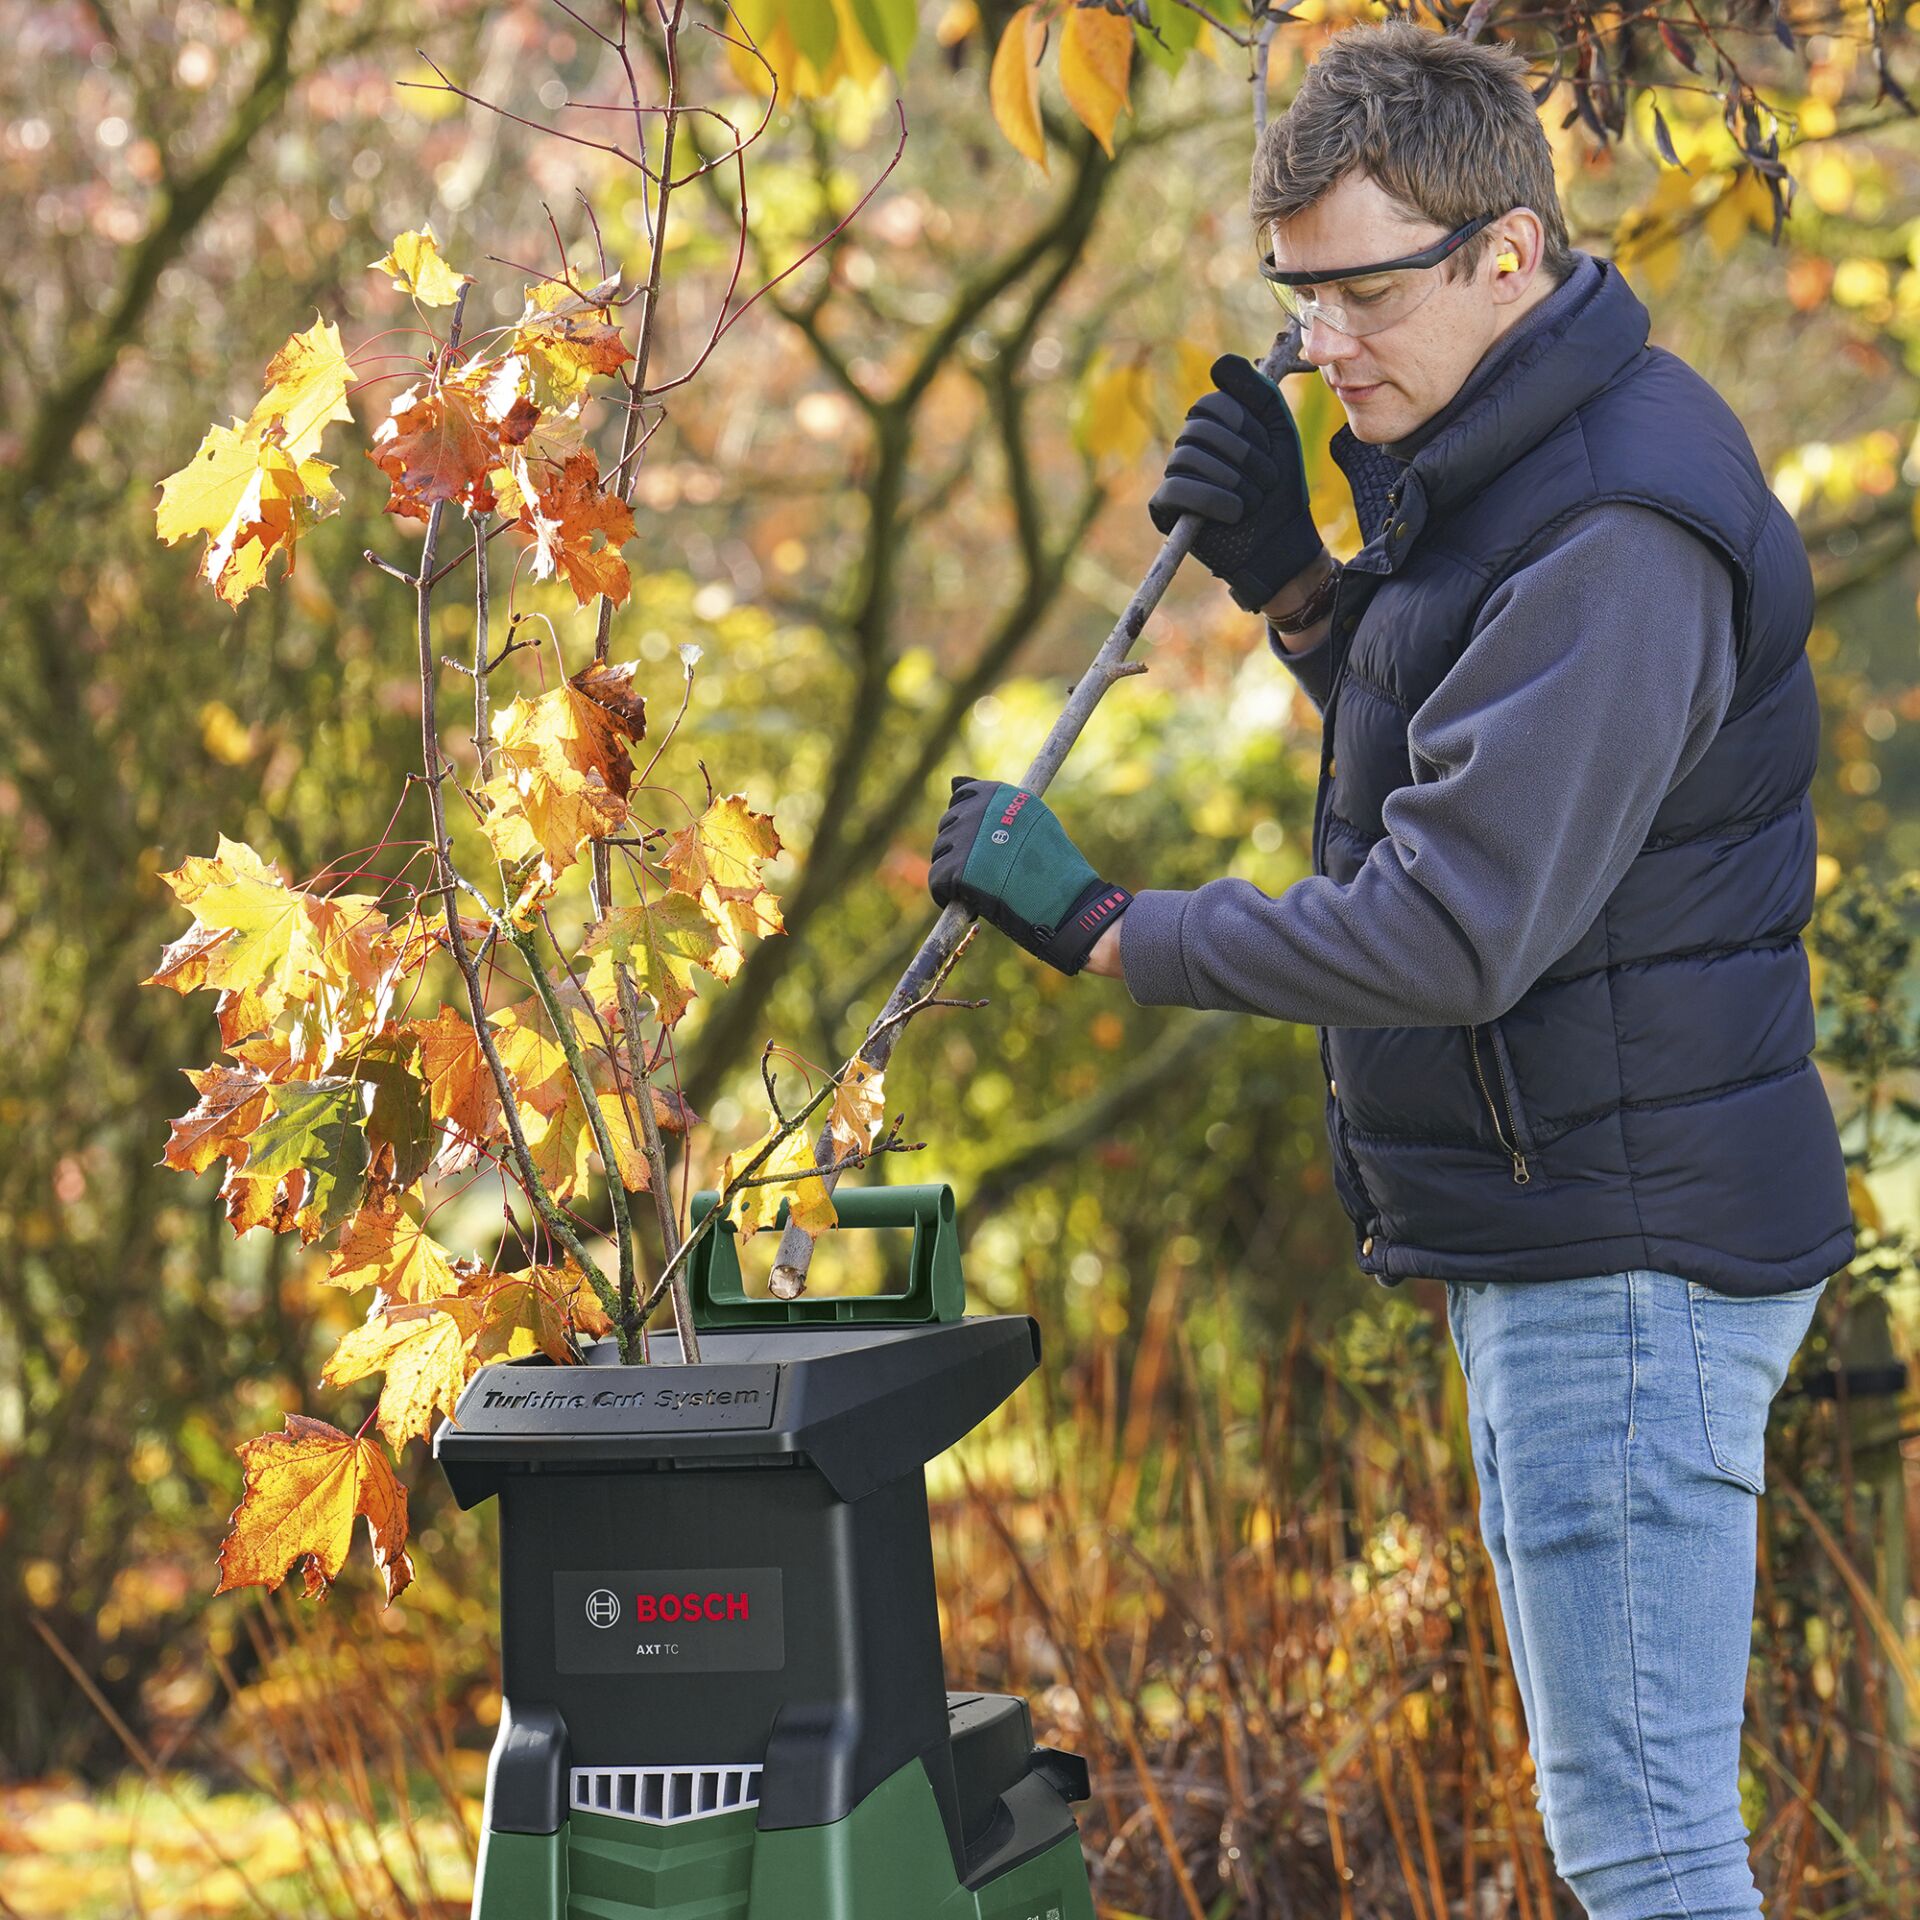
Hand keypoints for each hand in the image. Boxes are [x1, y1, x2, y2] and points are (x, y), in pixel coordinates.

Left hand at [927, 775, 1131, 975]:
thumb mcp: (1030, 821)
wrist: (1065, 904)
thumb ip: (994, 804)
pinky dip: (946, 894)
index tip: (980, 842)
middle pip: (948, 825)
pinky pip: (936, 880)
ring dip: (952, 871)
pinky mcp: (959, 869)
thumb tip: (953, 783)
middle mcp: (981, 810)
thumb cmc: (1052, 867)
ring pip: (940, 853)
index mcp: (1001, 794)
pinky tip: (969, 903)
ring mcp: (968, 839)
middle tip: (987, 871)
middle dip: (960, 849)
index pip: (962, 796)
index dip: (966, 821)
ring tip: (981, 887)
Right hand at [1147, 353, 1323, 612]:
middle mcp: (1188, 448)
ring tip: (1252, 502)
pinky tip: (1234, 513)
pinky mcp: (1164, 510)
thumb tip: (1219, 363)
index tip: (1269, 449)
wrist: (1281, 542)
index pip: (1211, 404)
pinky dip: (1211, 500)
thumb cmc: (1280, 488)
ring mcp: (1174, 477)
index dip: (1244, 425)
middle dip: (1242, 455)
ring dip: (1233, 482)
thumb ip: (1257, 391)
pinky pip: (1176, 490)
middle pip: (1198, 429)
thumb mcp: (1278, 430)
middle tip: (1265, 481)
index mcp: (1211, 427)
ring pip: (1188, 458)